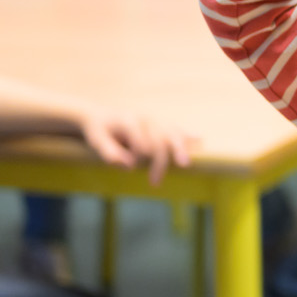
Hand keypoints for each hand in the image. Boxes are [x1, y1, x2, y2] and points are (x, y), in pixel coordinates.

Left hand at [79, 110, 195, 185]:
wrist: (101, 115)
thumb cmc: (99, 130)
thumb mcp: (96, 140)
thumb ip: (110, 152)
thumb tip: (129, 166)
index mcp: (128, 120)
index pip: (139, 136)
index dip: (139, 150)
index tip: (133, 166)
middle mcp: (145, 118)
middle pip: (158, 137)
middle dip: (161, 158)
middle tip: (157, 180)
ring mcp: (154, 121)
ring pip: (171, 133)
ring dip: (179, 148)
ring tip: (185, 164)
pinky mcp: (160, 125)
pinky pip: (175, 130)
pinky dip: (187, 135)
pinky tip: (200, 140)